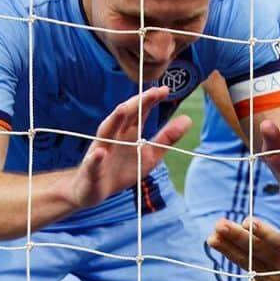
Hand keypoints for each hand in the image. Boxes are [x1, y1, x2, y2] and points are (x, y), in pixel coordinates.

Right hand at [68, 86, 190, 211]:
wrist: (92, 190)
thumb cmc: (122, 169)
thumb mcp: (149, 155)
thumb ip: (166, 138)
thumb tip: (187, 119)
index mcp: (128, 132)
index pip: (139, 112)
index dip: (150, 100)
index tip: (165, 90)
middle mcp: (113, 136)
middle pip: (124, 116)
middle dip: (137, 104)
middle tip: (151, 93)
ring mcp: (100, 151)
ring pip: (106, 132)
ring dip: (114, 120)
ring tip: (123, 109)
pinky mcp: (91, 170)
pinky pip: (93, 163)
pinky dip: (96, 158)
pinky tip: (100, 153)